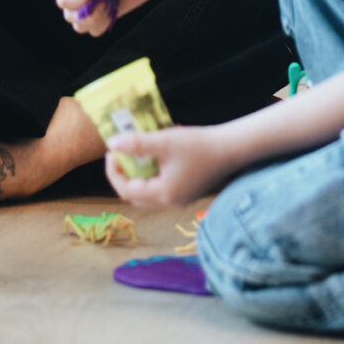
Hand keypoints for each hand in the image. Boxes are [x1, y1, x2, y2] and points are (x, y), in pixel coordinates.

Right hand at [55, 0, 158, 36]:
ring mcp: (87, 5)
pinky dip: (104, 24)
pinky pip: (94, 31)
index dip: (79, 1)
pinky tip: (113, 11)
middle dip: (89, 12)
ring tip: (110, 5)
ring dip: (97, 20)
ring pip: (80, 27)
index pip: (63, 1)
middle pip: (69, 17)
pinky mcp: (99, 15)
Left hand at [105, 125, 235, 208]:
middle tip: (120, 155)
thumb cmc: (198, 145)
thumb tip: (111, 144)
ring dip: (137, 175)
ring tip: (135, 153)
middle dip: (123, 175)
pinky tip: (155, 155)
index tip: (111, 152)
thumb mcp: (163, 141)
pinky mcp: (188, 192)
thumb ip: (136, 144)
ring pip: (148, 192)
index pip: (126, 190)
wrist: (232, 149)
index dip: (113, 172)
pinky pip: (161, 188)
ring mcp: (181, 199)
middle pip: (135, 196)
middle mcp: (171, 202)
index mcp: (163, 194)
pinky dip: (152, 174)